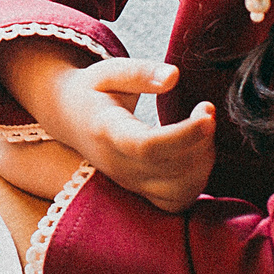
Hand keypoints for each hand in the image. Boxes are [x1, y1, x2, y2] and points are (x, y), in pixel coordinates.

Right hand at [59, 60, 213, 211]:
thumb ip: (140, 72)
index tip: (207, 111)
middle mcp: (118, 165)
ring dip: (203, 162)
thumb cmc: (91, 91)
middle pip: (171, 171)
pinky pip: (177, 202)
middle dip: (202, 142)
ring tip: (202, 130)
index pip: (148, 146)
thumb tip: (174, 75)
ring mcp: (130, 183)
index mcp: (107, 132)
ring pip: (180, 191)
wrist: (66, 118)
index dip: (184, 134)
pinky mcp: (141, 192)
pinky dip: (197, 182)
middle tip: (206, 110)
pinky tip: (196, 153)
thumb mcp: (108, 71)